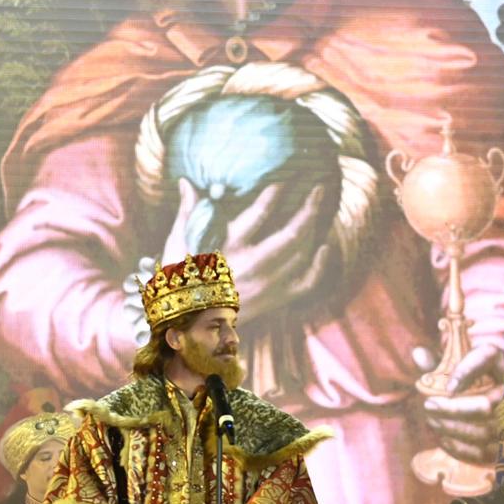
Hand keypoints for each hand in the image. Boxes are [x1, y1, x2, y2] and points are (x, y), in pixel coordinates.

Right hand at [164, 176, 339, 320]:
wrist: (187, 322)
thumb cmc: (180, 277)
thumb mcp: (179, 242)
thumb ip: (189, 211)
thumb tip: (187, 182)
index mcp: (229, 248)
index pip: (258, 216)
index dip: (273, 195)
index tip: (283, 181)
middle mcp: (253, 266)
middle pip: (292, 235)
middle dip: (309, 209)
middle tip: (317, 189)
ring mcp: (267, 285)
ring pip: (301, 254)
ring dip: (312, 230)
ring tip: (315, 210)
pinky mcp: (274, 300)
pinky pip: (305, 284)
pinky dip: (318, 266)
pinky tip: (325, 247)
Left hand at [420, 345, 503, 464]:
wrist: (494, 400)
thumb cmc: (470, 381)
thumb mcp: (456, 367)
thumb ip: (437, 362)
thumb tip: (418, 354)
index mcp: (499, 362)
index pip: (486, 357)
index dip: (465, 372)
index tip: (447, 387)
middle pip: (485, 405)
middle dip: (452, 409)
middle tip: (428, 405)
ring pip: (484, 432)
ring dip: (452, 428)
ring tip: (432, 421)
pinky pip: (483, 453)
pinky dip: (460, 448)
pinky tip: (443, 439)